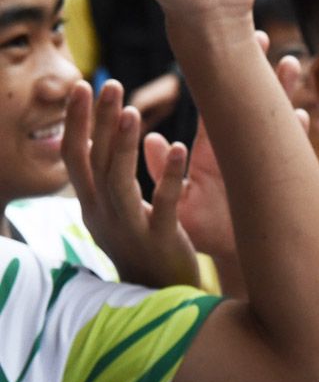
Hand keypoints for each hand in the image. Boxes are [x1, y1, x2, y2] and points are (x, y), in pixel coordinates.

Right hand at [63, 80, 199, 288]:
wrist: (157, 298)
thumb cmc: (142, 248)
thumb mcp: (120, 210)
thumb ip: (118, 173)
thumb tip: (122, 128)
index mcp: (92, 204)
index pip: (76, 155)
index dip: (77, 121)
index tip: (82, 85)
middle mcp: (103, 215)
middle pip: (94, 161)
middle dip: (98, 121)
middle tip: (109, 84)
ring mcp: (129, 229)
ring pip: (119, 182)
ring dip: (122, 145)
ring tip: (132, 111)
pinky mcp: (160, 242)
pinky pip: (163, 205)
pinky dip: (168, 176)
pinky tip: (180, 148)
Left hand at [143, 40, 306, 294]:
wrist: (235, 264)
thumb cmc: (203, 236)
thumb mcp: (178, 204)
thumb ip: (164, 173)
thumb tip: (149, 139)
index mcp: (213, 154)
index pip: (218, 108)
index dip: (222, 79)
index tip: (226, 48)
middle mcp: (241, 154)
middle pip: (251, 105)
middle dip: (259, 72)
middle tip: (264, 37)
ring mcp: (265, 166)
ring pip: (276, 122)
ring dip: (283, 93)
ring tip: (292, 62)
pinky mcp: (284, 183)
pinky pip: (293, 155)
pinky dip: (296, 136)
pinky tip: (301, 117)